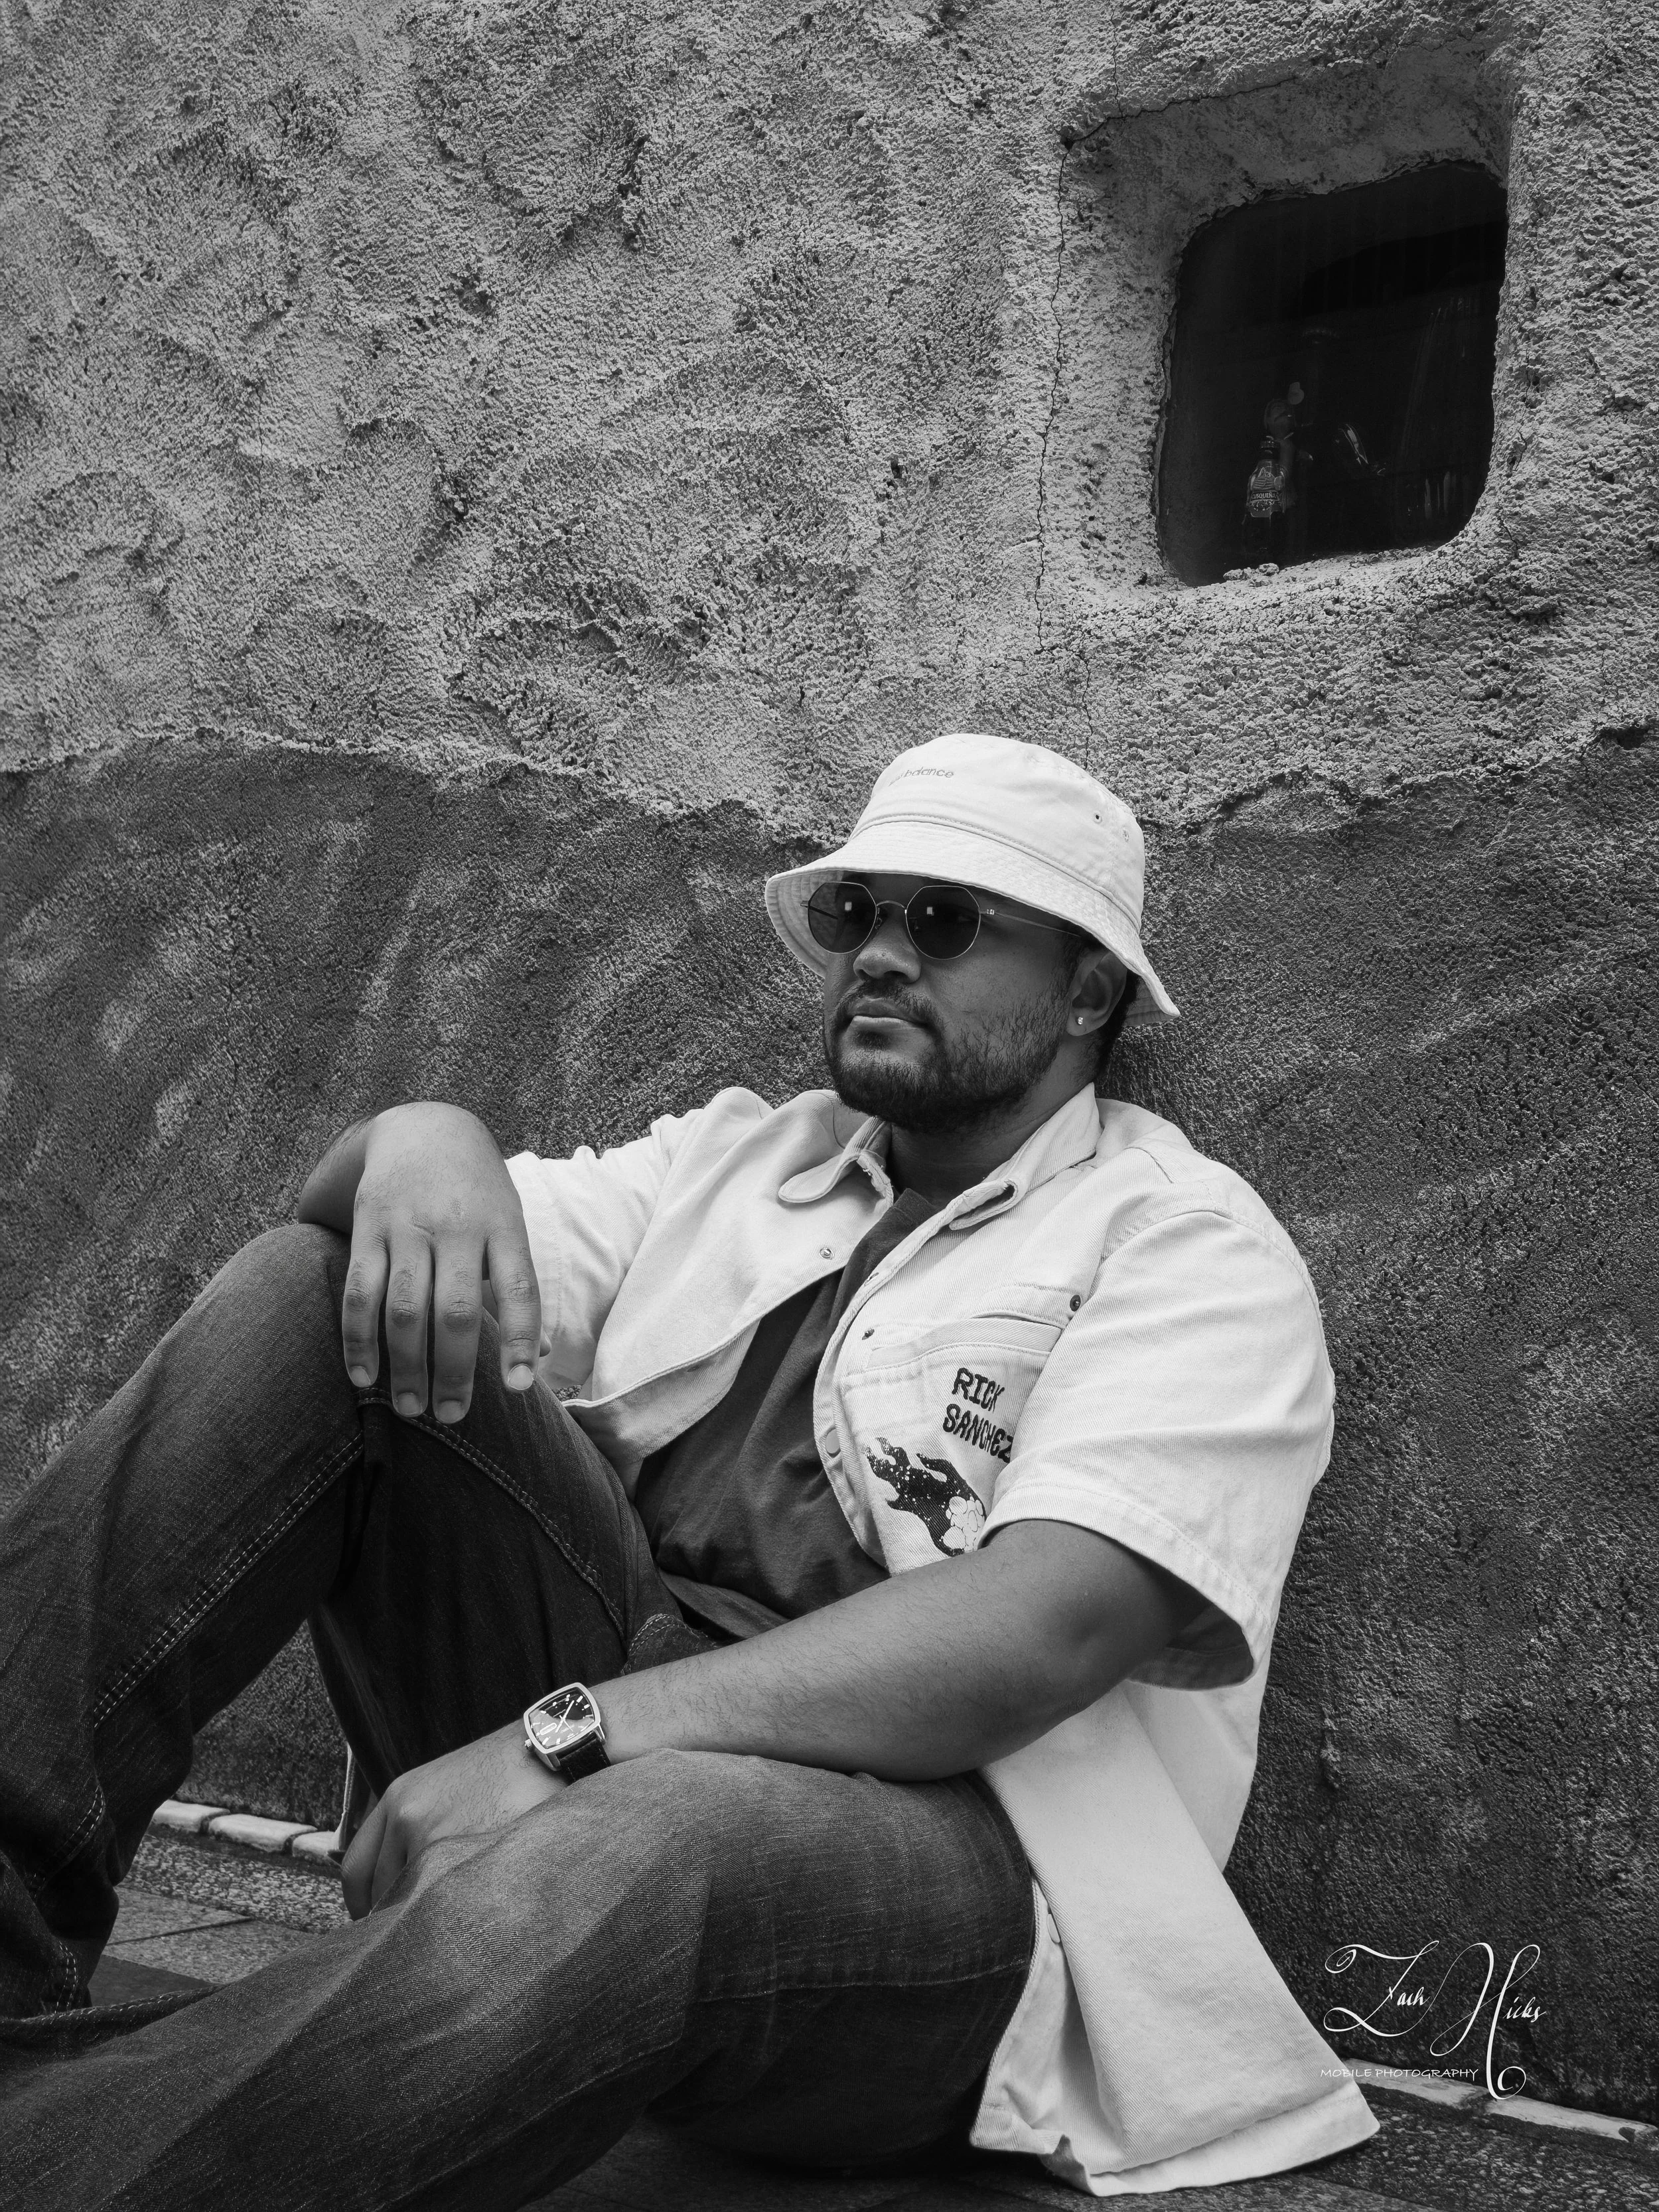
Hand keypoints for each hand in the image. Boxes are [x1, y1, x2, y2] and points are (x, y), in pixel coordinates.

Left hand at [340, 1722, 563, 1918]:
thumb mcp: (446, 1786)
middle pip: (381, 1892)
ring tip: (454, 1923)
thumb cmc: (506, 1771)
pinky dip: (452, 1916)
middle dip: (396, 1917)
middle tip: (417, 1934)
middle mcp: (407, 1817)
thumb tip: (398, 1888)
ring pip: (411, 1903)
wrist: (551, 1748)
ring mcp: (435, 1838)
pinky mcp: (465, 1855)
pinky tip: (472, 1917)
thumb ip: (415, 1828)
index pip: (355, 1867)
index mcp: (398, 1798)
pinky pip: (443, 1904)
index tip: (376, 1922)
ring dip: (425, 1919)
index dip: (362, 1905)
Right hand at [342, 1103, 542, 1422]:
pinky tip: (364, 1377)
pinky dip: (359, 1339)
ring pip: (404, 1308)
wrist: (423, 1128)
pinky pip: (359, 1292)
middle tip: (451, 1416)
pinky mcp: (367, 1228)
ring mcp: (408, 1226)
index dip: (519, 1339)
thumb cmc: (476, 1193)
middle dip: (454, 1371)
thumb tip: (535, 1358)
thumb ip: (515, 1283)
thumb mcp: (508, 1221)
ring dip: (406, 1366)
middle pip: (456, 1310)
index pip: (519, 1288)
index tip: (517, 1387)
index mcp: (503, 1225)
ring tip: (410, 1408)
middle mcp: (456, 1226)